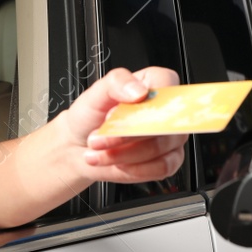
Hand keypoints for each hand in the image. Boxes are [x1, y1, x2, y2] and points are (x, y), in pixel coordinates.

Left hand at [62, 66, 187, 183]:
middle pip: (163, 120)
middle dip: (126, 134)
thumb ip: (116, 83)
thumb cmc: (90, 116)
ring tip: (101, 150)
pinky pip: (162, 168)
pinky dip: (136, 169)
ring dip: (124, 153)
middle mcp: (166, 109)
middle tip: (101, 137)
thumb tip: (139, 91)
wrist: (81, 146)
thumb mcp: (95, 93)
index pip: (166, 83)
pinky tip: (119, 163)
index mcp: (154, 83)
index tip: (118, 113)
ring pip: (158, 147)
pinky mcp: (168, 160)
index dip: (144, 100)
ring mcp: (170, 136)